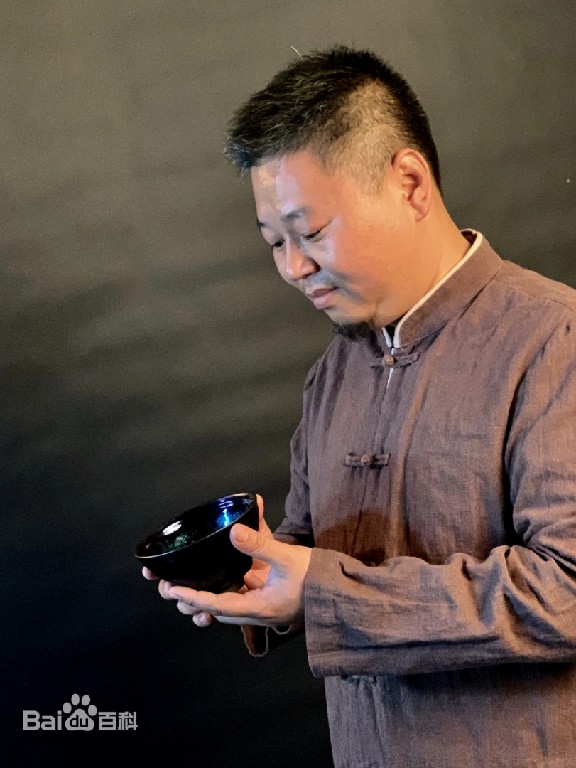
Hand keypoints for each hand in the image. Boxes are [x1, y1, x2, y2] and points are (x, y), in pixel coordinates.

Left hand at [165, 499, 311, 626]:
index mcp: (259, 607)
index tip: (173, 590)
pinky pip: (240, 598)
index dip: (193, 598)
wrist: (341, 592)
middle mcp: (257, 612)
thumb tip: (233, 529)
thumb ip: (260, 543)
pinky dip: (224, 591)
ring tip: (188, 586)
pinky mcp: (269, 600)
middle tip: (172, 588)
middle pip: (217, 612)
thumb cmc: (316, 578)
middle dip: (193, 602)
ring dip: (206, 599)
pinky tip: (219, 577)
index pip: (218, 605)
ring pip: (227, 607)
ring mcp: (263, 607)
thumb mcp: (288, 558)